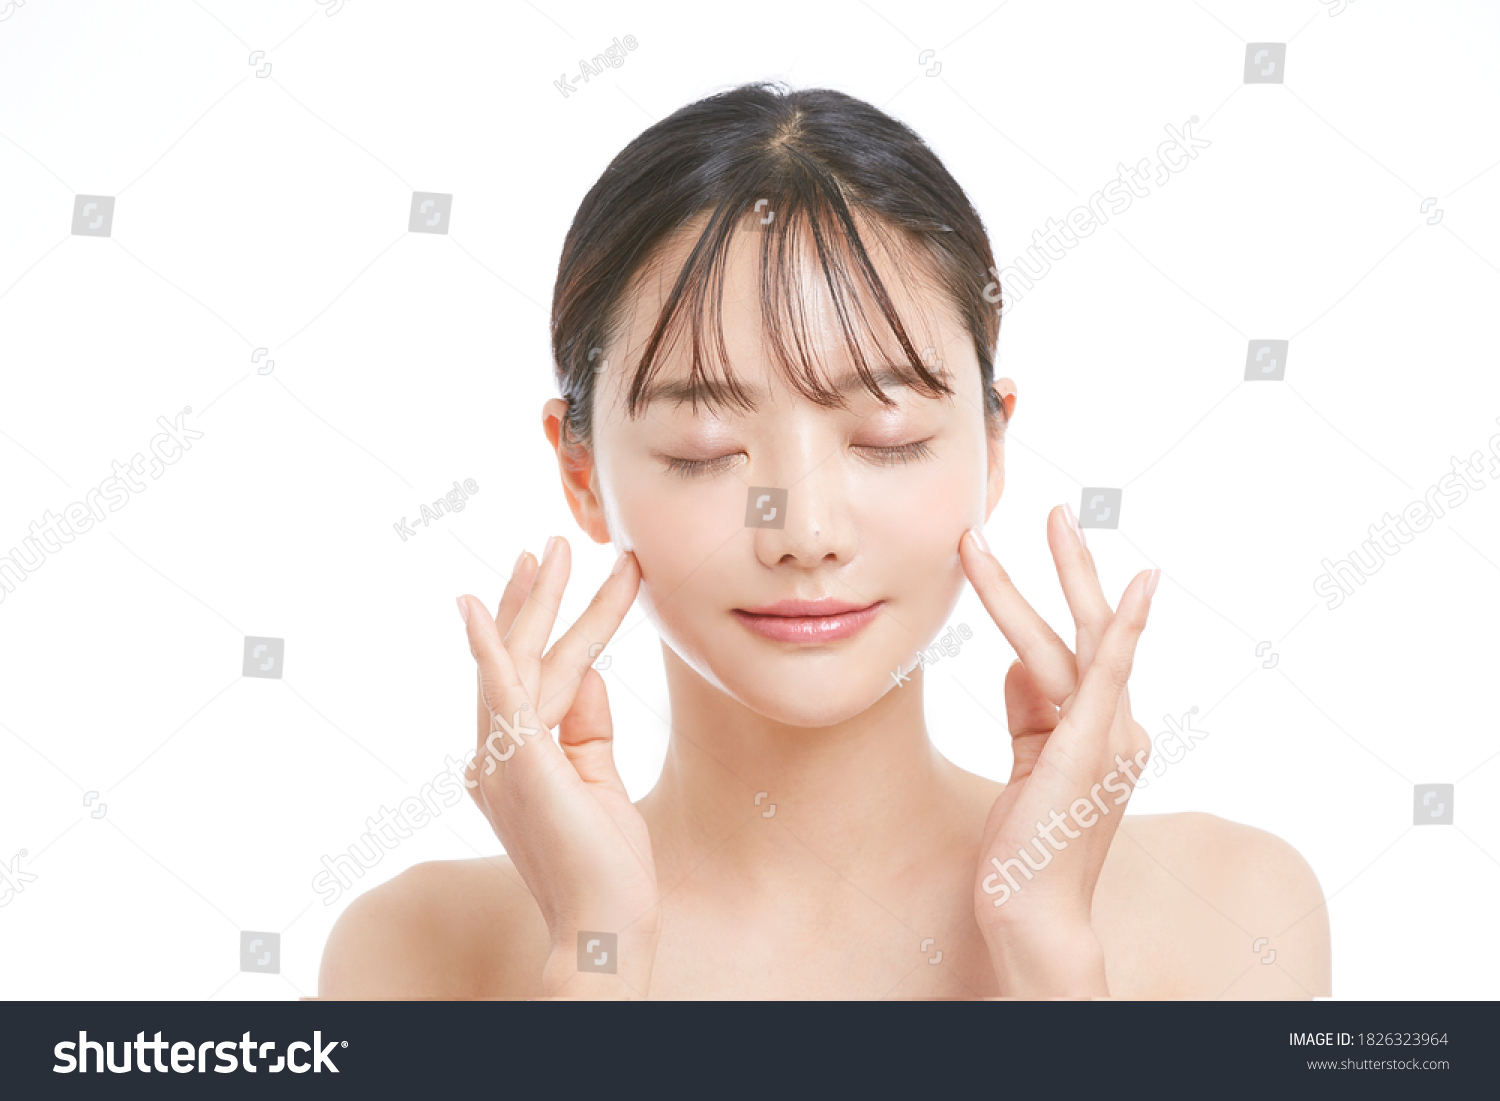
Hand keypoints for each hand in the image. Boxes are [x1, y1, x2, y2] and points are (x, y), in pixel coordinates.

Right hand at [456, 536, 658, 997]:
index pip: (529, 672)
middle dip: (537, 595)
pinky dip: (488, 649)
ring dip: (538, 599)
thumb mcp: (599, 779)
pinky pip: (502, 695)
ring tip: (556, 548)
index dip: (537, 619)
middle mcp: (496, 752)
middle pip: (521, 656)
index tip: (545, 574)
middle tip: (553, 542)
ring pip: (522, 660)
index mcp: (512, 757)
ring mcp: (502, 758)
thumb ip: (587, 727)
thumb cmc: (604, 862)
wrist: (603, 925)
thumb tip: (590, 672)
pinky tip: (478, 607)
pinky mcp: (518, 764)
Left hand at [959, 506, 1158, 996]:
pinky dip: (1127, 626)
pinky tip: (1138, 585)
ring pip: (1072, 641)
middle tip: (1053, 511)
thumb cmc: (1029, 843)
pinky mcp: (1090, 746)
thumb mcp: (1028, 761)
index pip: (1075, 655)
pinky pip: (1109, 674)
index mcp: (1101, 731)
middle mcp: (1118, 726)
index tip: (1044, 553)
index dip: (1052, 605)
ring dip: (1023, 586)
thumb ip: (1029, 710)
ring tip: (976, 541)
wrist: (1032, 910)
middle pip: (1093, 630)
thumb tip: (1017, 662)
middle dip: (1071, 568)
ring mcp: (1109, 736)